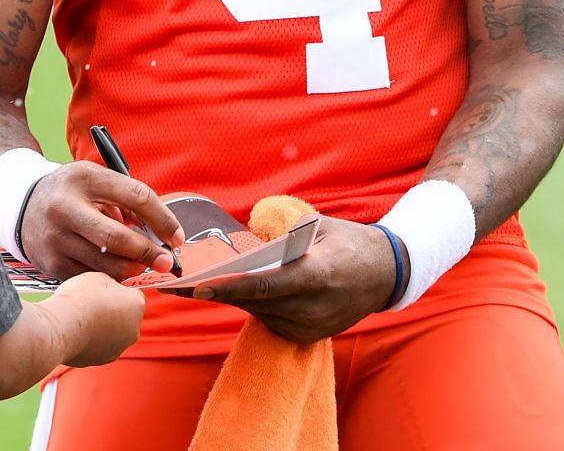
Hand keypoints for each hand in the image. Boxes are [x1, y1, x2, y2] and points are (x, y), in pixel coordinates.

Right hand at [20, 161, 183, 281]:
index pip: (136, 196)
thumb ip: (127, 203)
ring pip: (105, 264)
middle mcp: (66, 207)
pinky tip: (115, 273)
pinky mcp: (51, 263)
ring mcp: (56, 237)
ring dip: (131, 269)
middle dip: (149, 253)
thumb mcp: (96, 182)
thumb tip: (161, 236)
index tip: (177, 237)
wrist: (23, 206)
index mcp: (84, 178)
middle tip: (167, 262)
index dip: (163, 219)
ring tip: (141, 266)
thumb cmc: (73, 193)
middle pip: (118, 237)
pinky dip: (109, 279)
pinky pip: (90, 278)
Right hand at [54, 272, 145, 366]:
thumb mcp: (99, 277)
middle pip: (126, 318)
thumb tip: (108, 291)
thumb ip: (111, 285)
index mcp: (137, 305)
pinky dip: (91, 341)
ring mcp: (119, 347)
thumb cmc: (81, 298)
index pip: (133, 296)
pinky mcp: (103, 359)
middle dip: (113, 312)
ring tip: (82, 320)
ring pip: (114, 335)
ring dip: (103, 329)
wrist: (64, 325)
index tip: (104, 291)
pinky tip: (77, 332)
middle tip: (92, 305)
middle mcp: (134, 330)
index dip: (118, 292)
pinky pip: (100, 347)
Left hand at [181, 217, 394, 344]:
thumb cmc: (349, 241)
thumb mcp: (318, 226)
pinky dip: (255, 305)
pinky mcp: (310, 336)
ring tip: (198, 283)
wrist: (386, 274)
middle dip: (217, 292)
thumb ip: (282, 234)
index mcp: (317, 275)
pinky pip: (271, 320)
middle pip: (254, 301)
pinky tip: (238, 290)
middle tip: (177, 283)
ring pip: (259, 312)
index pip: (264, 285)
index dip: (229, 287)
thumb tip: (242, 239)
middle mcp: (314, 307)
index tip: (198, 287)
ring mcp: (312, 326)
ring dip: (233, 298)